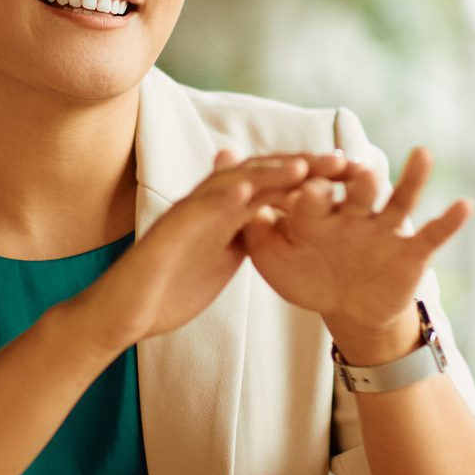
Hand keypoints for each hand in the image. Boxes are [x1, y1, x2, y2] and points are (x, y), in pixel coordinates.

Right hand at [86, 150, 351, 347]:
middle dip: (302, 166)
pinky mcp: (168, 233)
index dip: (310, 177)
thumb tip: (273, 219)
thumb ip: (244, 234)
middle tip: (343, 160)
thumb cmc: (170, 288)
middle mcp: (209, 205)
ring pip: (231, 184)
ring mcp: (187, 216)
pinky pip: (196, 211)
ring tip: (304, 166)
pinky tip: (246, 191)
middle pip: (261, 175)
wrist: (126, 314)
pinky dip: (220, 197)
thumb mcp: (222, 258)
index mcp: (225, 214)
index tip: (348, 173)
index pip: (273, 186)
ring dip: (268, 173)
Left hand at [242, 147, 471, 361]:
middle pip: (357, 190)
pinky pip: (432, 234)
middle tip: (356, 169)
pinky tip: (465, 204)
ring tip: (422, 155)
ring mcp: (385, 230)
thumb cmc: (308, 276)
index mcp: (319, 212)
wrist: (348, 309)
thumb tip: (226, 175)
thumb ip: (252, 223)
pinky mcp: (411, 251)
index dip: (310, 187)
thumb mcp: (274, 255)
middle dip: (357, 179)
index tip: (305, 182)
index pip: (314, 192)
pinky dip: (449, 221)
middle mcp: (354, 213)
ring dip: (411, 179)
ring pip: (398, 200)